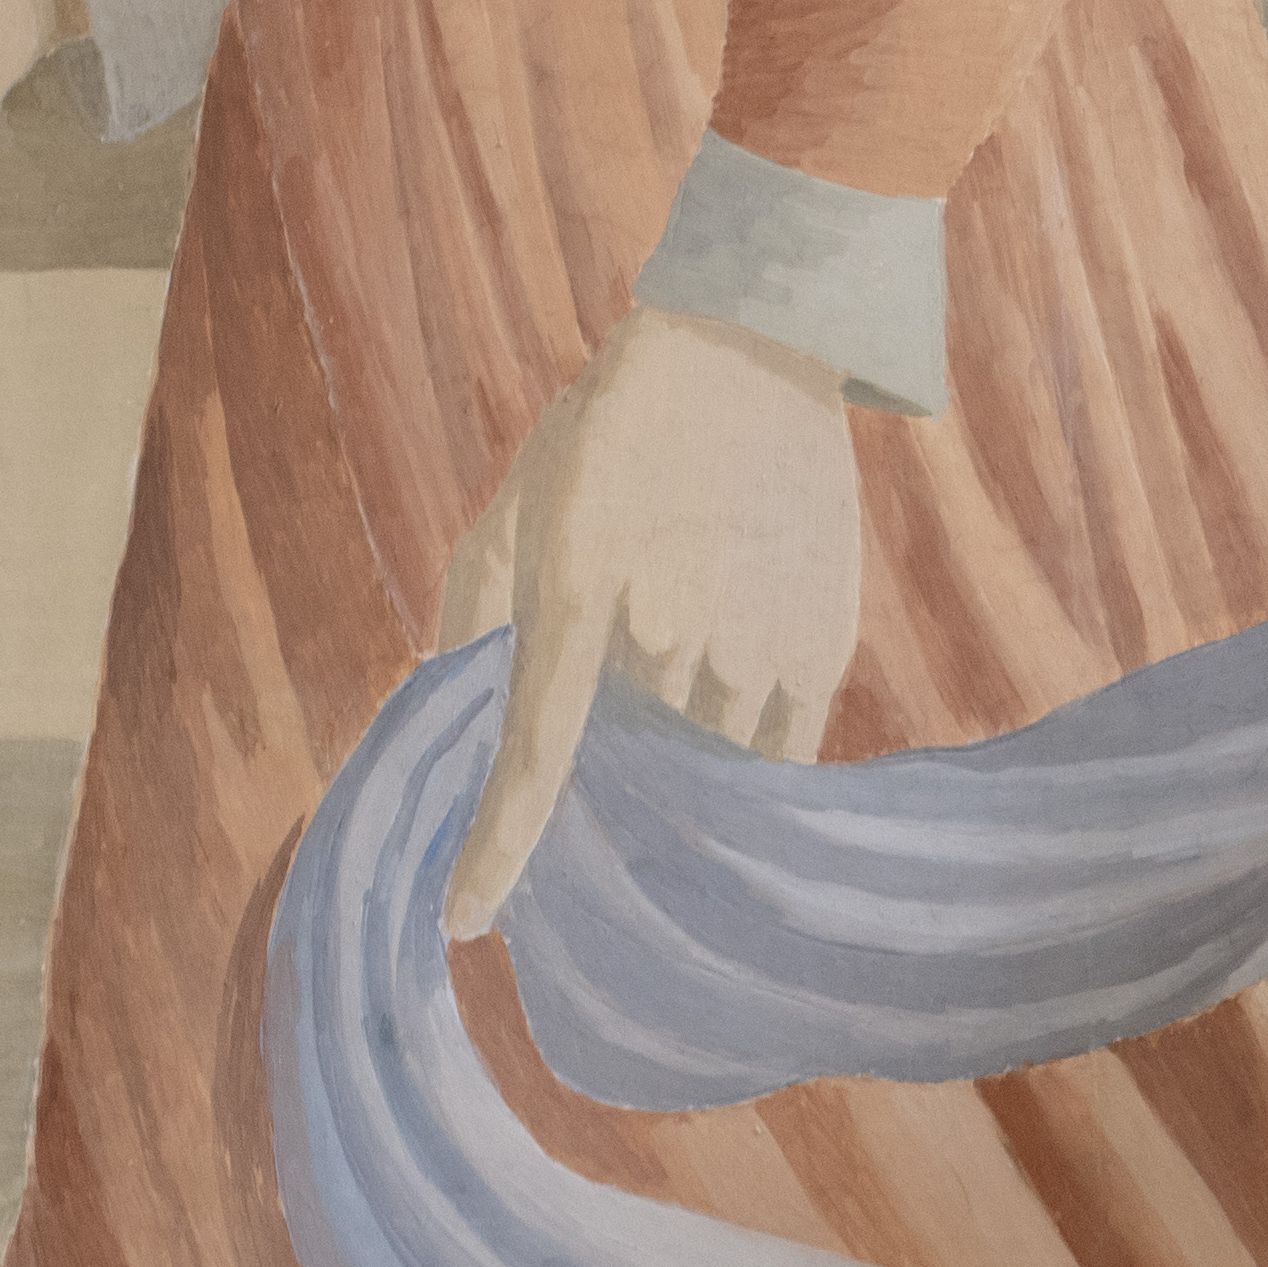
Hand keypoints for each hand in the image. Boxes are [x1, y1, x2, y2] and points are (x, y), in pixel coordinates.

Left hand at [436, 297, 868, 935]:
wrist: (752, 347)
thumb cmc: (612, 426)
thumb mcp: (520, 503)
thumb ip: (473, 611)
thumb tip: (448, 704)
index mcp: (580, 595)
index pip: (536, 757)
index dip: (499, 849)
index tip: (466, 919)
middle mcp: (670, 634)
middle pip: (624, 769)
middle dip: (601, 786)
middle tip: (598, 759)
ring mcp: (754, 647)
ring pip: (704, 771)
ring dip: (677, 773)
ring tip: (677, 709)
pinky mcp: (820, 649)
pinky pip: (776, 754)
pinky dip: (745, 763)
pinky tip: (729, 722)